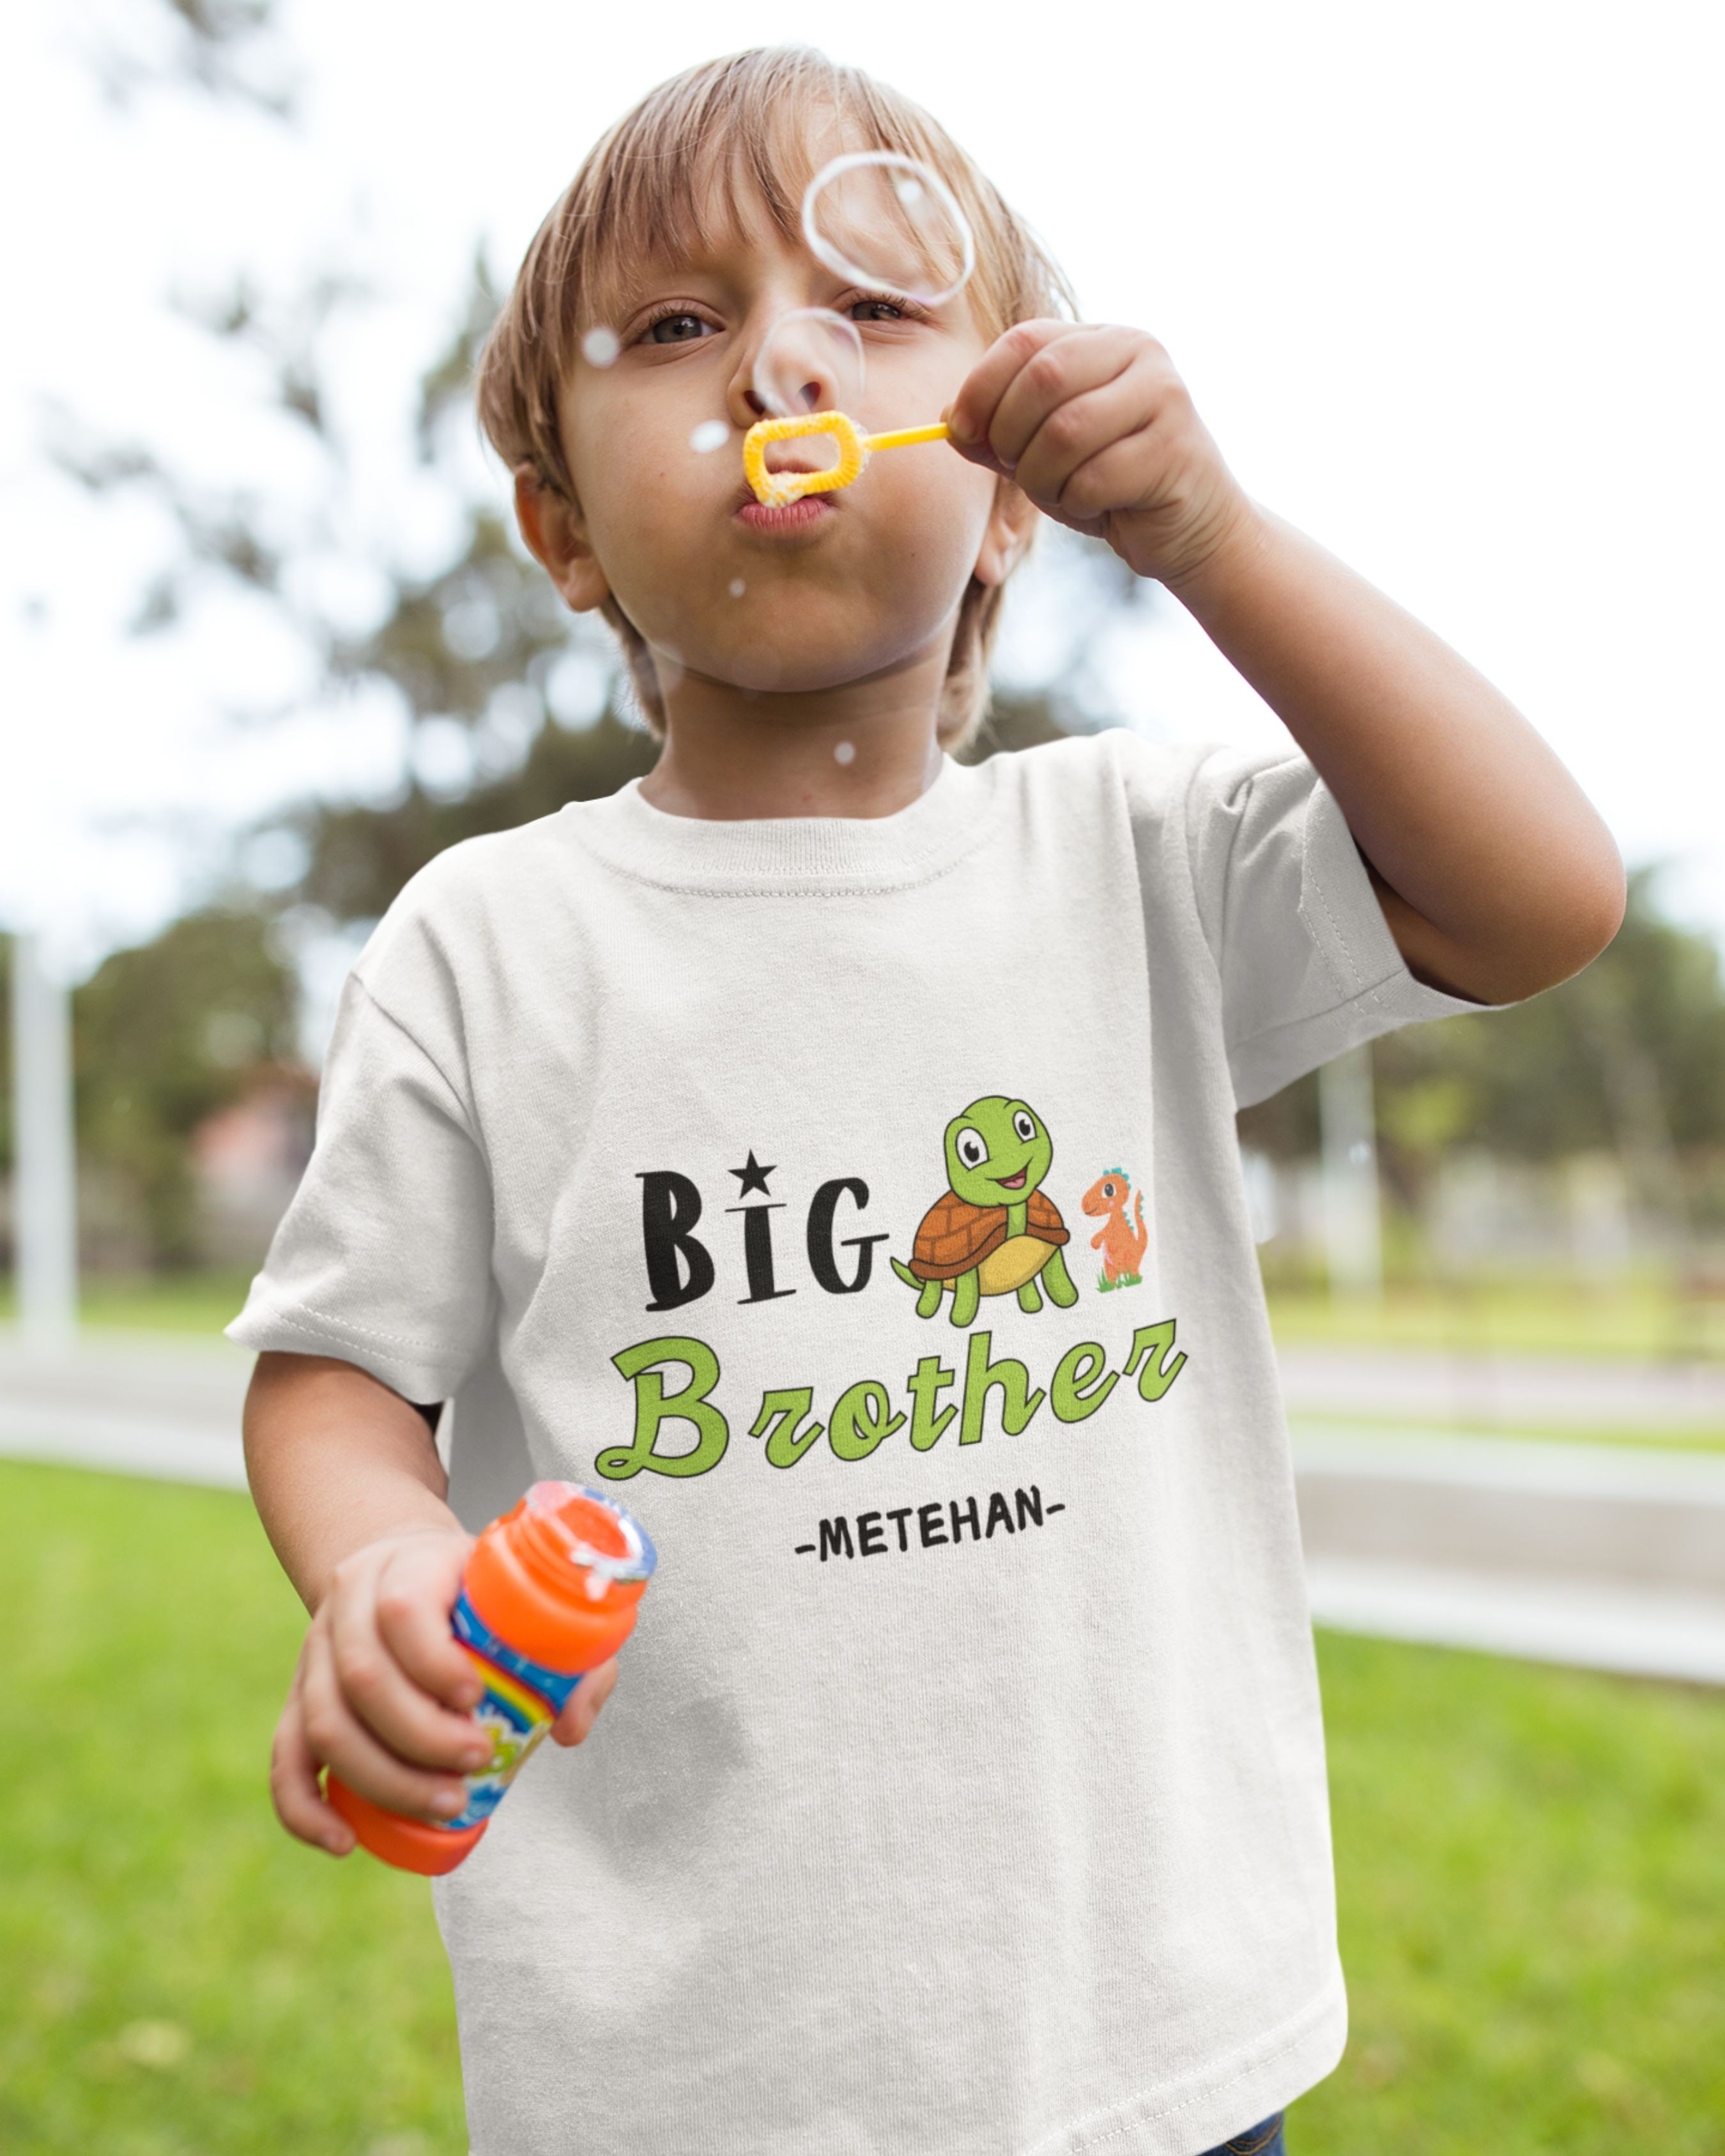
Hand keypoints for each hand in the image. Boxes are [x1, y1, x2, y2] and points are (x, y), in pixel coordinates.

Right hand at [270, 1525, 620, 1855]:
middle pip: (361, 1676)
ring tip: (445, 1804)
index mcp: (407, 1566)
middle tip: (476, 1762)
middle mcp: (349, 1606)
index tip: (478, 1698)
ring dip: (383, 1777)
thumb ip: (572, 1655)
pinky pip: (285, 1759)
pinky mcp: (298, 1699)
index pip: (403, 1610)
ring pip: (323, 1722)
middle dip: (421, 1736)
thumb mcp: (528, 1598)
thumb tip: (566, 1729)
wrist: (404, 1568)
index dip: (435, 1662)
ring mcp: (315, 1654)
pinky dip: (305, 1807)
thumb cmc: (478, 1594)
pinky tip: (344, 1842)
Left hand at [944, 321, 1257, 588]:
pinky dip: (1077, 503)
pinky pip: (1095, 478)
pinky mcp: (1176, 448)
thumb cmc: (1110, 484)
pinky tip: (1098, 507)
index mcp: (1101, 339)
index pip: (1025, 340)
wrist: (1189, 528)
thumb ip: (997, 433)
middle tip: (1018, 469)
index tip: (962, 431)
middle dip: (1011, 436)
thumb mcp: (1042, 454)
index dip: (981, 386)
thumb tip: (947, 419)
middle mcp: (1139, 351)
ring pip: (1066, 431)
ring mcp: (1164, 395)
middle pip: (1044, 378)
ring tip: (1060, 492)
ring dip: (1043, 477)